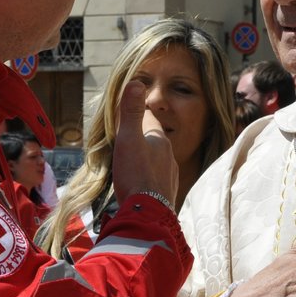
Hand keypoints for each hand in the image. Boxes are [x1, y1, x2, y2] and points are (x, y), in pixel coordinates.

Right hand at [109, 80, 178, 206]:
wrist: (147, 215)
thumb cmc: (136, 175)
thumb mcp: (128, 139)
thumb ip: (130, 112)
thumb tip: (136, 81)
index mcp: (159, 140)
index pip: (148, 120)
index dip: (137, 116)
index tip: (128, 115)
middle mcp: (169, 156)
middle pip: (153, 141)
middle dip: (141, 139)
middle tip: (125, 141)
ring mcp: (170, 176)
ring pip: (156, 161)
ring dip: (144, 160)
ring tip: (130, 164)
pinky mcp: (166, 194)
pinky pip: (155, 180)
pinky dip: (147, 178)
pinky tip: (139, 185)